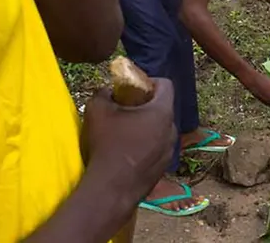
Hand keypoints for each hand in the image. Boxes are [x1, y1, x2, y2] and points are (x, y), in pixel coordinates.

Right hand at [81, 79, 176, 204]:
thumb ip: (103, 93)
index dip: (149, 81)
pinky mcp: (163, 168)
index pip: (166, 84)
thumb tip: (108, 92)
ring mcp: (170, 151)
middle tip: (125, 109)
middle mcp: (172, 130)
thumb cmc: (107, 145)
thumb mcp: (97, 110)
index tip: (133, 88)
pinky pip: (157, 147)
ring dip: (146, 126)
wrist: (110, 189)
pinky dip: (146, 145)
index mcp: (162, 112)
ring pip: (160, 129)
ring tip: (124, 132)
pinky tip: (126, 152)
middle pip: (163, 107)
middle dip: (145, 104)